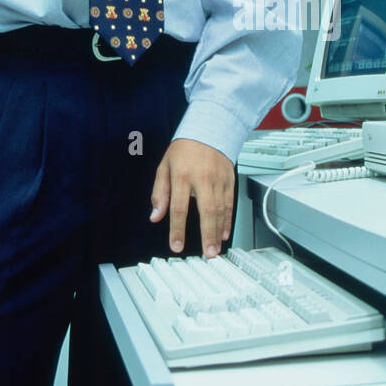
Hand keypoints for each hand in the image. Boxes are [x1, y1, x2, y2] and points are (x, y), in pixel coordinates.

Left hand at [150, 139, 234, 257]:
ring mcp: (218, 180)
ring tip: (214, 250)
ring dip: (217, 232)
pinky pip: (230, 204)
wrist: (208, 131)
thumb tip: (155, 216)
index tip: (176, 246)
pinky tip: (223, 233)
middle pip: (206, 211)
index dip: (177, 230)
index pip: (179, 208)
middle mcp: (202, 178)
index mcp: (182, 176)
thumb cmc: (183, 151)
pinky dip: (228, 221)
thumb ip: (159, 194)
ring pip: (220, 210)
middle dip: (206, 235)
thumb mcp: (164, 168)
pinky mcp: (229, 180)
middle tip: (207, 254)